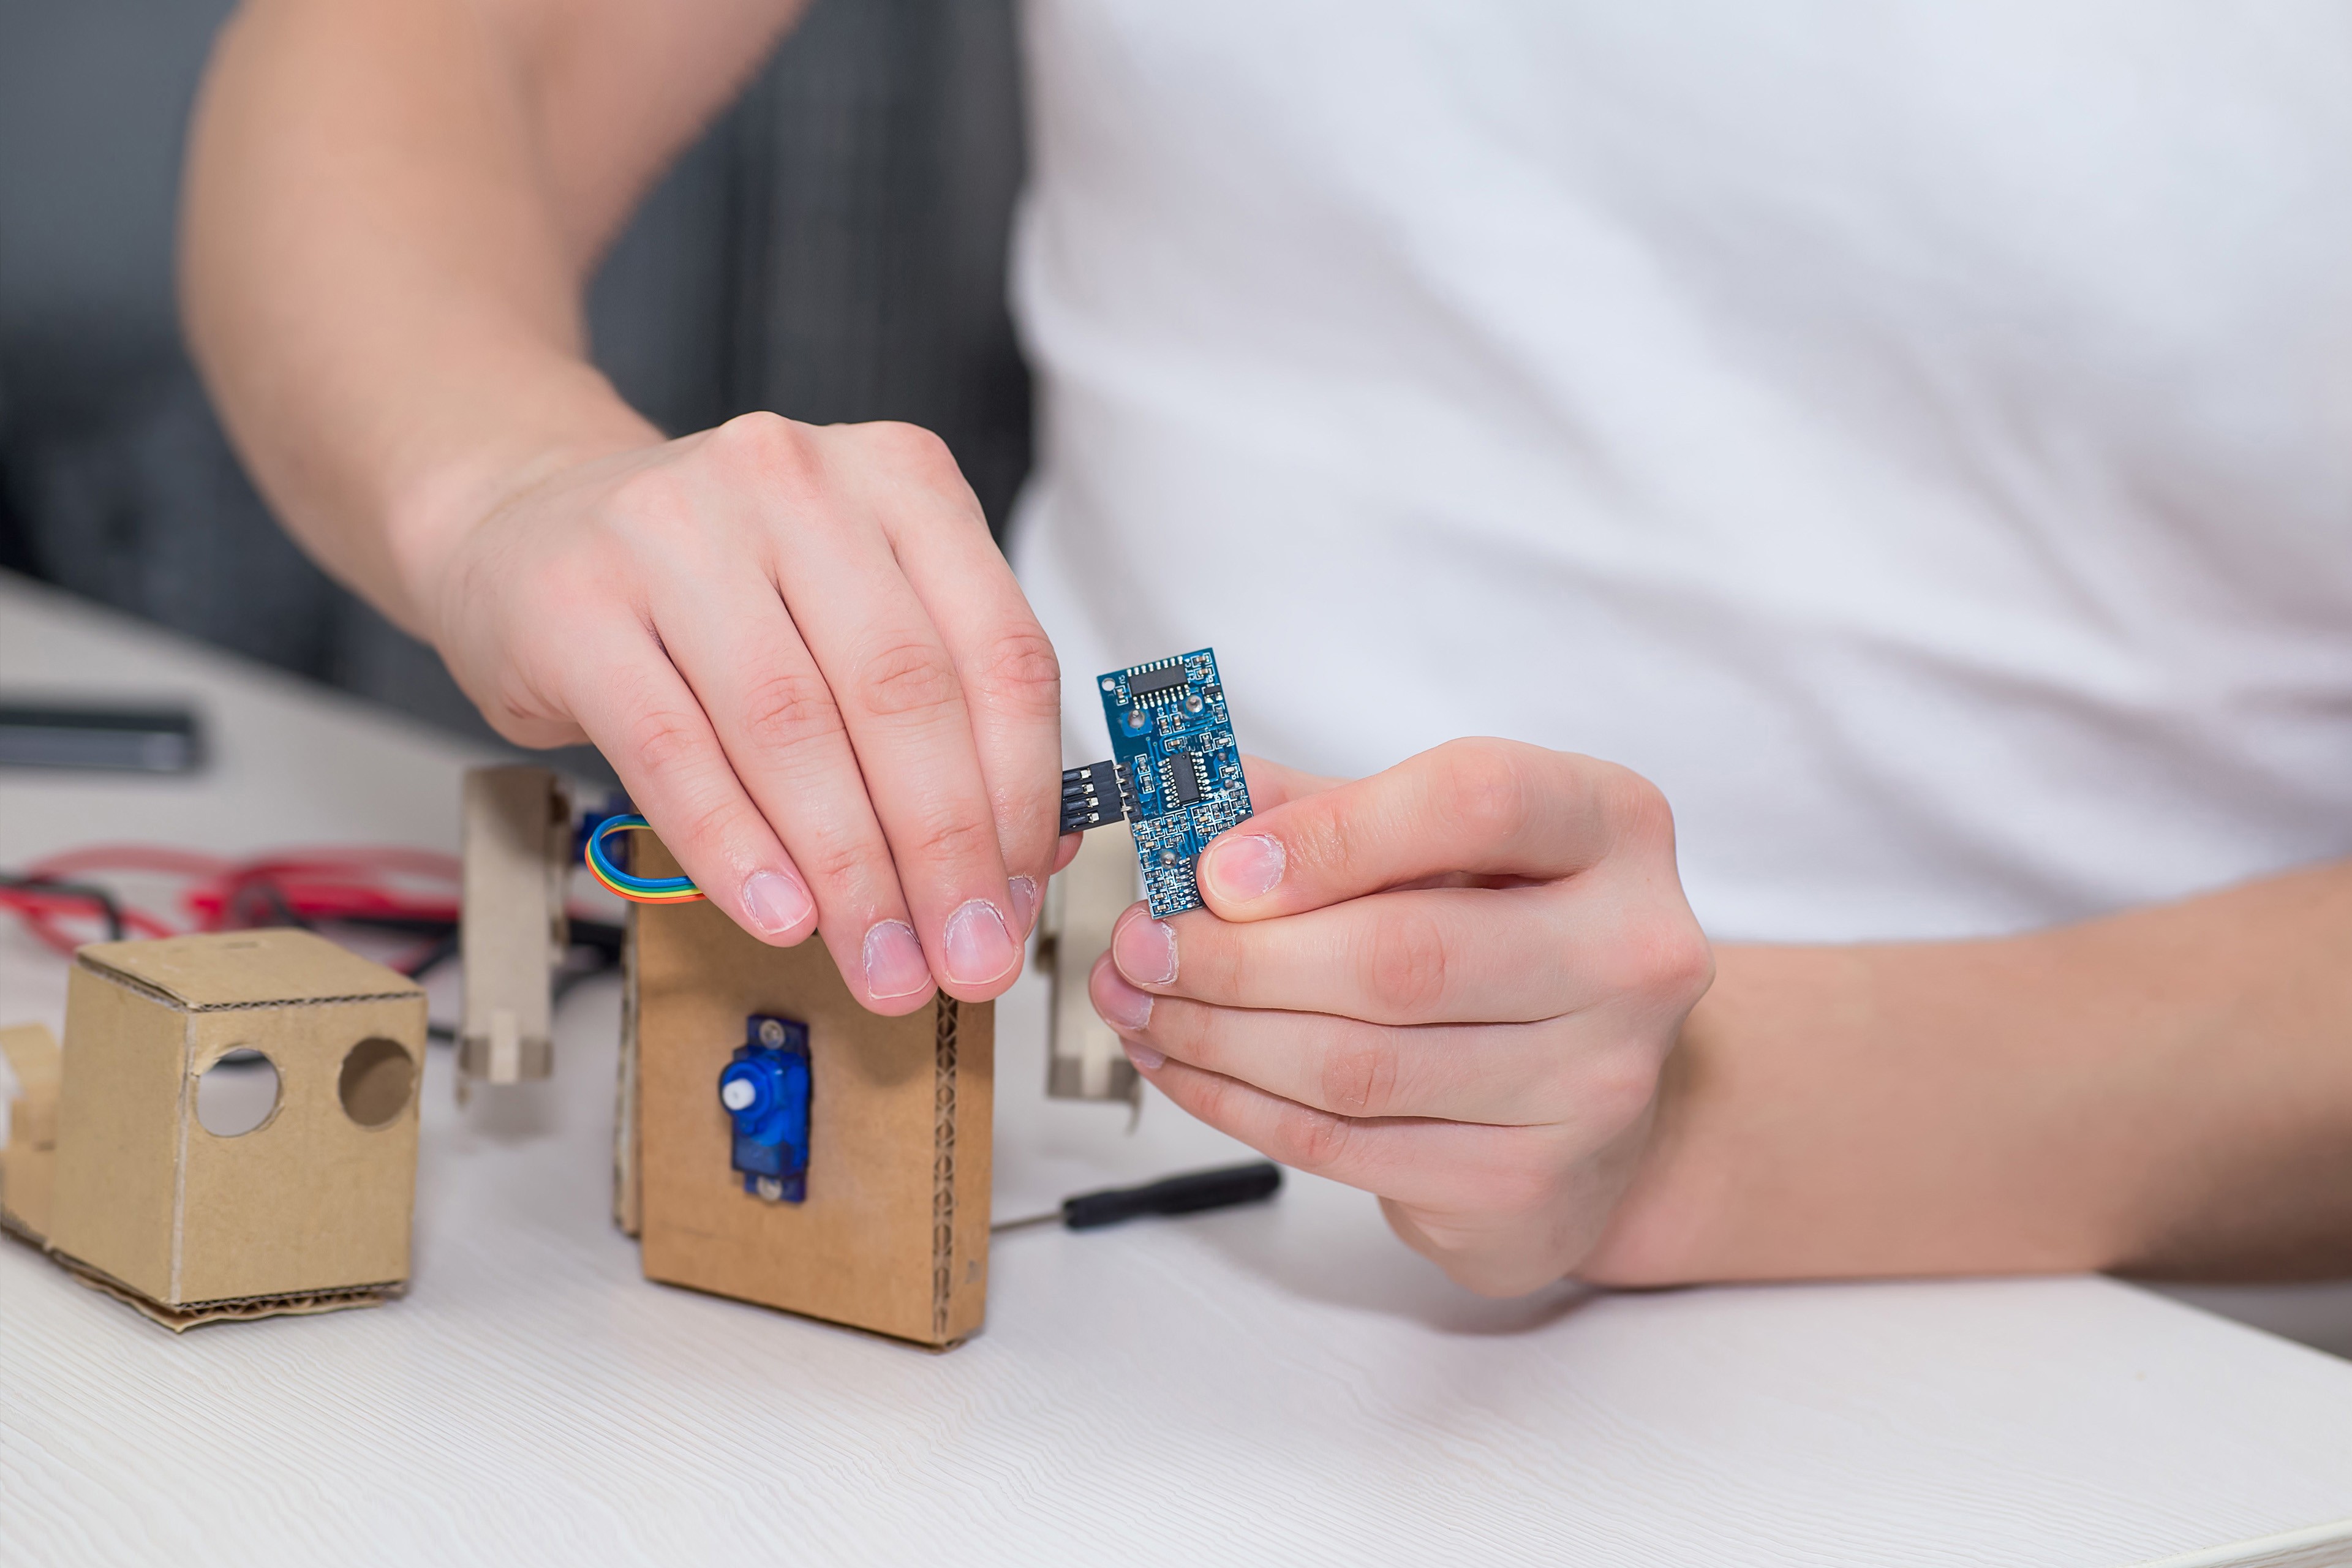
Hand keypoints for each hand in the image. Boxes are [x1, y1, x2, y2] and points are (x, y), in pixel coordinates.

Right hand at [419, 412, 1068, 1012]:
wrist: (527, 524)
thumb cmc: (712, 583)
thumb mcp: (850, 612)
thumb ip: (945, 712)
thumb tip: (1032, 854)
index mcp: (901, 479)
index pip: (1000, 653)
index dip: (1022, 797)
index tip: (1019, 900)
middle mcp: (799, 484)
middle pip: (903, 695)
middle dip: (943, 854)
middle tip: (963, 959)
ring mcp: (679, 529)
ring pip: (793, 727)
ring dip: (849, 872)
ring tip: (879, 962)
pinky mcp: (578, 600)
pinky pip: (673, 749)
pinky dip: (735, 847)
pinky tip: (777, 913)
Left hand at [1087, 740, 1712, 1294]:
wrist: (1602, 1107)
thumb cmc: (1502, 940)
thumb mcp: (1435, 845)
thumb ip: (1318, 810)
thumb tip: (1177, 805)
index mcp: (1611, 826)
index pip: (1476, 802)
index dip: (1330, 835)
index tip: (1214, 867)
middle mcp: (1631, 950)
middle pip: (1401, 955)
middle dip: (1236, 956)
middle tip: (1138, 946)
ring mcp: (1593, 1080)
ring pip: (1357, 1063)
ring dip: (1216, 1036)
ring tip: (1138, 1005)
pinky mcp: (1529, 1180)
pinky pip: (1346, 1143)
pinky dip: (1238, 1105)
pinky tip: (1180, 1067)